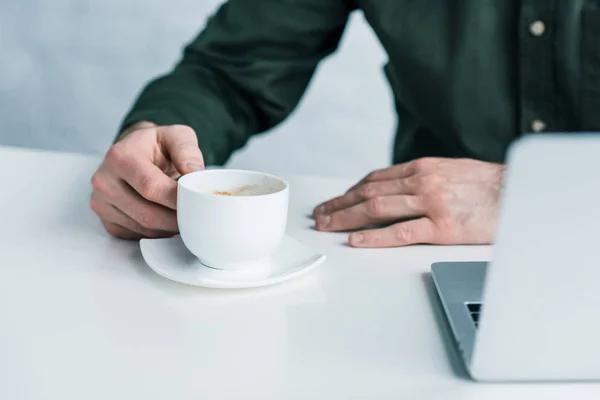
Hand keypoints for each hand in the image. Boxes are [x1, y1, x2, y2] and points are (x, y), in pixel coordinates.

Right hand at [90, 123, 204, 238]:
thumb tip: (196, 174)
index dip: (177, 199)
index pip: (151, 187)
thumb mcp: (175, 136)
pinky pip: (137, 236)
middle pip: (147, 213)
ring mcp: (102, 203)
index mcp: (120, 157)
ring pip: (144, 228)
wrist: (133, 152)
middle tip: (197, 216)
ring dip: (169, 228)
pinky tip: (169, 221)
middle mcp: (104, 181)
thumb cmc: (156, 145)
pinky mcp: (106, 220)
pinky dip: (158, 233)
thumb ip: (187, 151)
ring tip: (186, 217)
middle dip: (176, 219)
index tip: (197, 203)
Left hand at [312, 158, 503, 247]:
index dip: (349, 191)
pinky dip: (375, 236)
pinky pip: (401, 231)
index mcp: (423, 168)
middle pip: (368, 192)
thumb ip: (423, 178)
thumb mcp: (452, 170)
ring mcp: (430, 203)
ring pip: (377, 208)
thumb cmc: (489, 185)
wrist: (521, 193)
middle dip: (339, 204)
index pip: (375, 178)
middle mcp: (421, 181)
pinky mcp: (442, 226)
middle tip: (319, 215)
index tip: (334, 201)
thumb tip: (397, 187)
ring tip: (327, 226)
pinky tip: (357, 240)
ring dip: (347, 217)